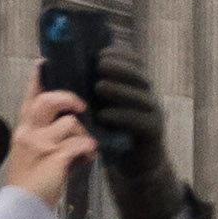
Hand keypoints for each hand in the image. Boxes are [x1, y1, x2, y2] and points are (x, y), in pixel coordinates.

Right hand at [1, 87, 93, 210]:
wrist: (23, 210)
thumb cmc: (32, 185)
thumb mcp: (34, 156)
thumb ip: (50, 139)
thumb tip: (76, 129)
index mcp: (23, 131)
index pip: (30, 98)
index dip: (37, 79)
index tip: (43, 62)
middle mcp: (29, 133)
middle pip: (49, 101)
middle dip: (69, 100)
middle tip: (81, 109)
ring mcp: (41, 145)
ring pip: (71, 124)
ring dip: (83, 136)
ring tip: (84, 151)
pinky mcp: (54, 159)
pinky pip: (80, 145)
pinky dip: (89, 151)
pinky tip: (88, 159)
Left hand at [86, 55, 186, 218]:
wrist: (134, 165)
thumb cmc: (113, 132)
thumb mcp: (102, 105)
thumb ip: (91, 89)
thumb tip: (63, 70)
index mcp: (136, 86)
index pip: (133, 62)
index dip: (118, 55)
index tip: (99, 53)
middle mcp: (148, 96)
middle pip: (139, 75)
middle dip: (119, 67)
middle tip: (99, 65)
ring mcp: (154, 113)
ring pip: (141, 96)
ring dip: (120, 89)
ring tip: (99, 86)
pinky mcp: (153, 132)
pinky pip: (141, 120)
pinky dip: (122, 116)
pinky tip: (105, 115)